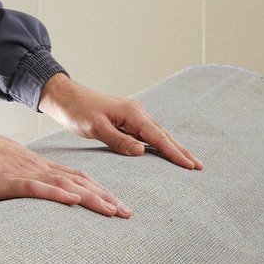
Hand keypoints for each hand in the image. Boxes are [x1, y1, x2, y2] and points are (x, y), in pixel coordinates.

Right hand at [0, 123, 130, 216]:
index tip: (120, 205)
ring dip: (91, 198)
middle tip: (128, 213)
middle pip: (80, 182)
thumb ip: (33, 182)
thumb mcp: (14, 170)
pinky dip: (57, 194)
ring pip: (65, 186)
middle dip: (106, 198)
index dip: (102, 191)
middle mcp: (41, 169)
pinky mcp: (9, 181)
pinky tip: (73, 201)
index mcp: (43, 167)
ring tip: (112, 210)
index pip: (80, 178)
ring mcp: (26, 174)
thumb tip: (49, 195)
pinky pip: (36, 188)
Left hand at [38, 75, 201, 170]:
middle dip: (181, 151)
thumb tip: (142, 152)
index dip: (174, 152)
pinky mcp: (127, 120)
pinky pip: (148, 134)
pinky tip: (165, 151)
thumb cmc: (78, 111)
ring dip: (173, 147)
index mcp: (132, 114)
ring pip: (158, 135)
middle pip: (164, 135)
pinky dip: (160, 144)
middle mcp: (137, 113)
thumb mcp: (96, 128)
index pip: (158, 137)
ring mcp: (133, 116)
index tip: (189, 165)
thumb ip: (119, 140)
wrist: (66, 97)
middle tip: (198, 166)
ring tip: (188, 161)